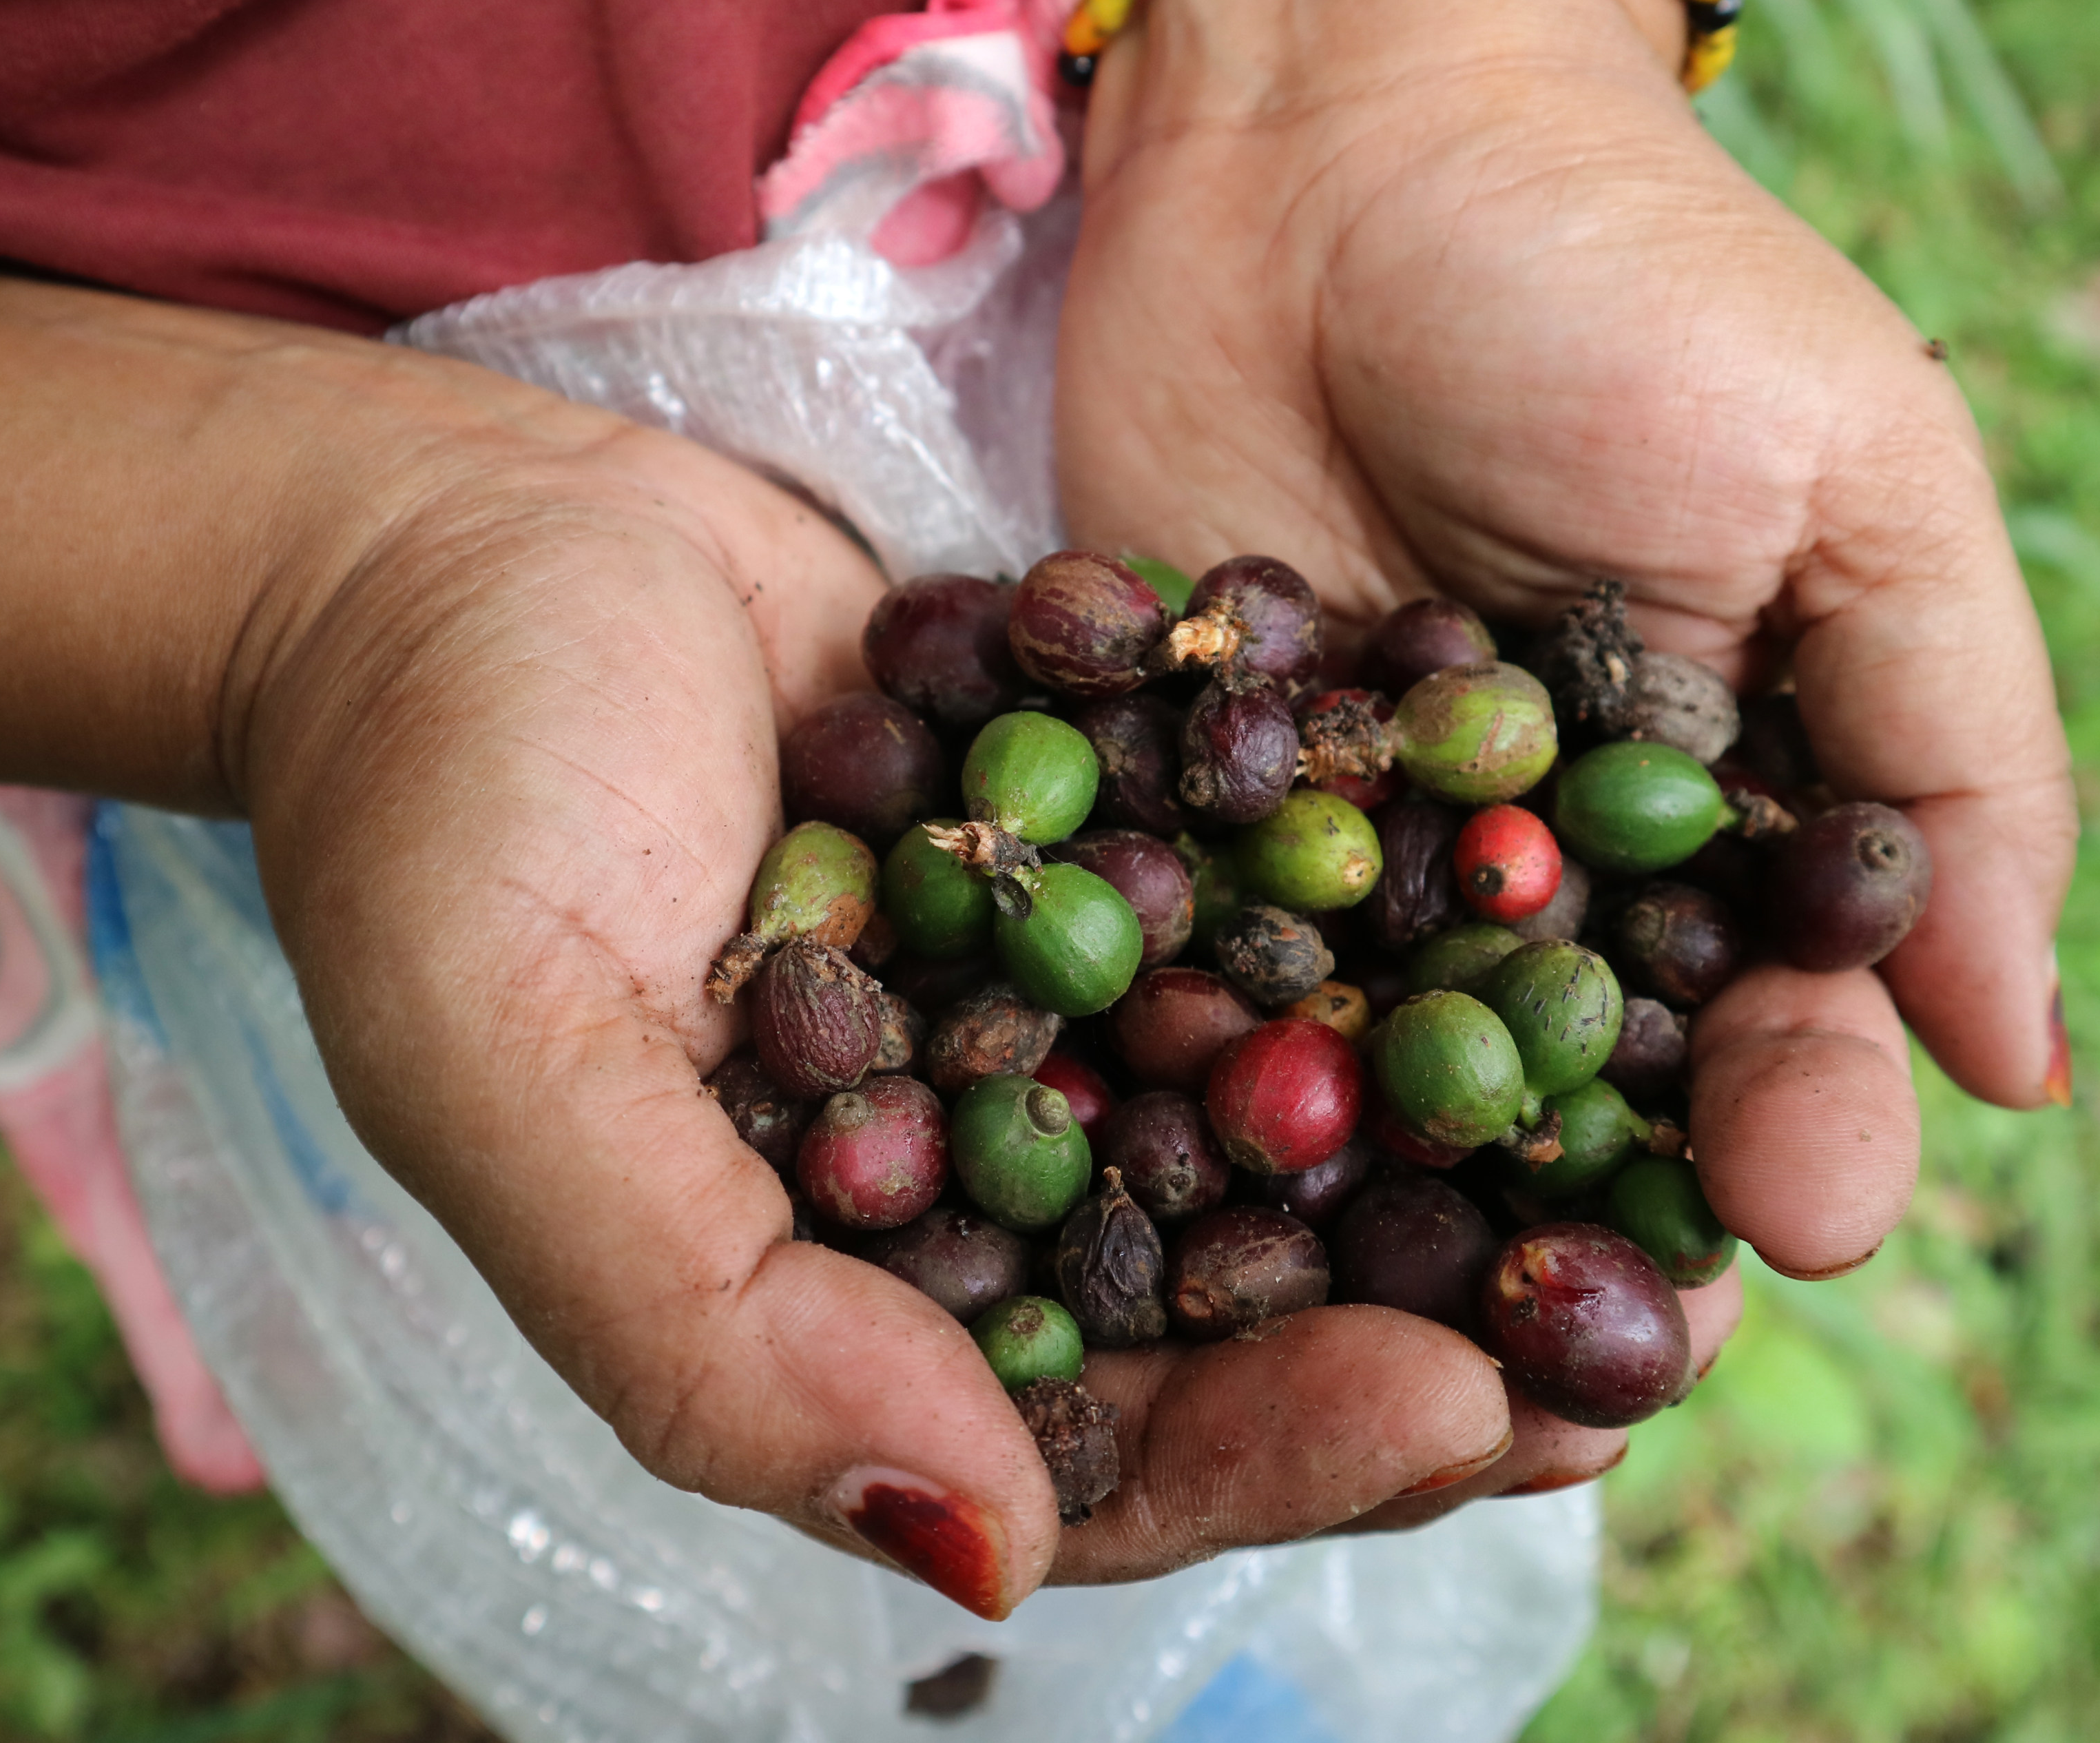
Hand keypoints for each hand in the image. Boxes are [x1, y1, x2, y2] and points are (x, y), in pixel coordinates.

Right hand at [0, 265, 1515, 1616]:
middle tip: (1639, 1331)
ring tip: (1662, 1155)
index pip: (1088, 1451)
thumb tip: (985, 1567)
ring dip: (1468, 1157)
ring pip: (1290, 1134)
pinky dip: (1405, 941)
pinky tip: (1553, 919)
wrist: (452, 533)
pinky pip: (1277, 926)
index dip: (1275, 1451)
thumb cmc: (438, 802)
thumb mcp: (512, 1076)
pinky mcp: (1108, 851)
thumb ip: (709, 1334)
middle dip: (1431, 1332)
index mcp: (844, 1304)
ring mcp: (1052, 1016)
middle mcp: (976, 1187)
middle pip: (1237, 1316)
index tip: (1460, 1409)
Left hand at [1055, 0, 2076, 1484]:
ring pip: (1360, 1091)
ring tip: (1356, 1323)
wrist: (1326, 137)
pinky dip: (1166, 1065)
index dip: (1788, 1130)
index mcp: (1719, 835)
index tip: (1791, 1215)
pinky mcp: (1165, 821)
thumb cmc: (1622, 285)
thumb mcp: (1850, 482)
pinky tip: (1153, 1165)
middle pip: (1558, 1114)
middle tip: (1558, 1357)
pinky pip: (1173, 973)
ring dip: (1361, 1207)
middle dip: (1566, 1230)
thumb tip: (2022, 1064)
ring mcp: (1336, 870)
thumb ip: (1947, 758)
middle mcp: (1528, 888)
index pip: (1771, 1037)